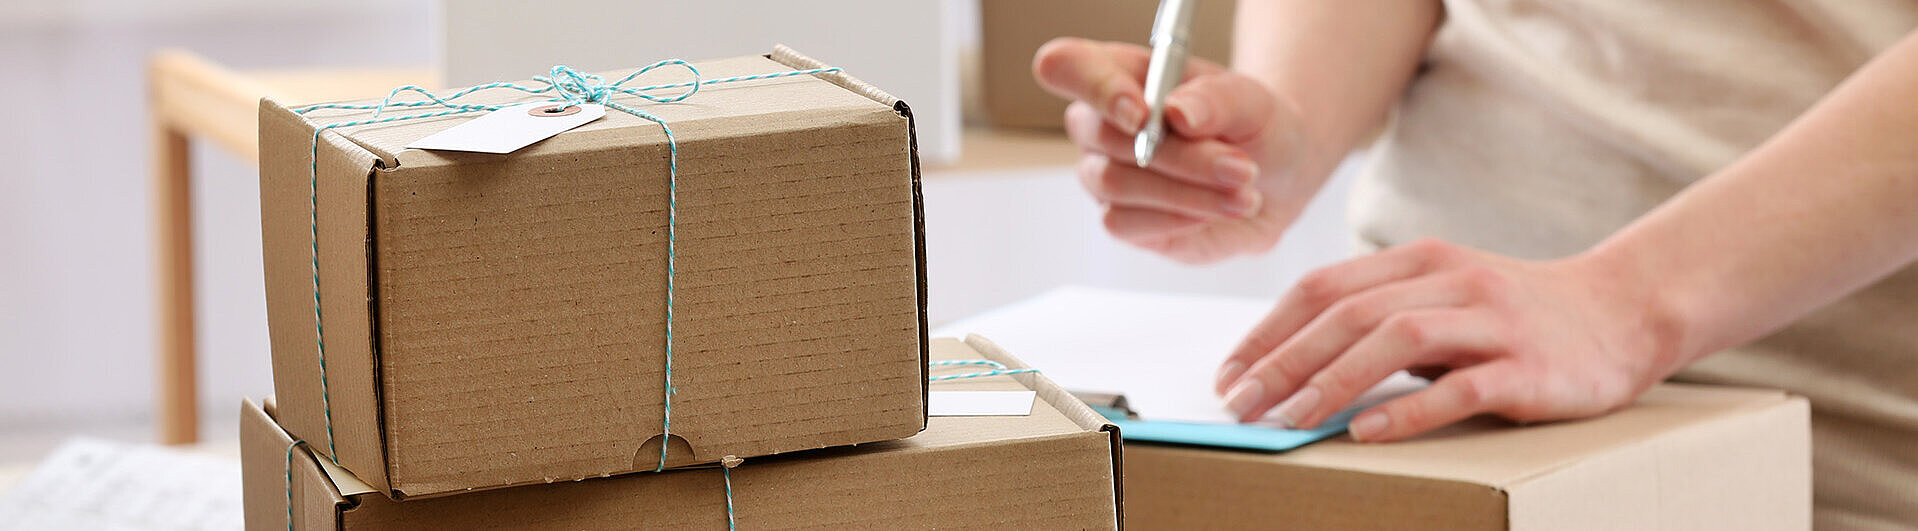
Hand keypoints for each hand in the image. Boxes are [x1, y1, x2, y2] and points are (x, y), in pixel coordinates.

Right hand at [1033, 38, 1308, 263]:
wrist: (1274, 177)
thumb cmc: (1252, 126)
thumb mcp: (1251, 100)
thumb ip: (1215, 100)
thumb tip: (1176, 113)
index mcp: (1119, 72)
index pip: (1066, 66)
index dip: (1096, 88)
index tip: (1143, 114)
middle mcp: (1100, 122)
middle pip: (1101, 133)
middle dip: (1178, 155)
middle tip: (1239, 167)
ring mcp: (1103, 172)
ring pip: (1115, 184)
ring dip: (1186, 192)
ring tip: (1242, 192)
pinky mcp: (1120, 219)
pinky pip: (1124, 225)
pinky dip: (1177, 220)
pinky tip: (1213, 212)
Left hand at [1212, 239, 1684, 441]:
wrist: (1624, 312)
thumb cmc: (1515, 315)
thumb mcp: (1441, 296)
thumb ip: (1379, 315)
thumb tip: (1292, 361)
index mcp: (1419, 260)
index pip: (1323, 287)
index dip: (1268, 331)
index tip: (1229, 374)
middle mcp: (1451, 280)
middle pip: (1347, 313)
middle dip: (1283, 361)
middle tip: (1240, 405)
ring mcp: (1491, 321)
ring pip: (1394, 341)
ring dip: (1331, 382)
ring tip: (1288, 420)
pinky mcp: (1528, 367)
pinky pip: (1458, 387)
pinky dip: (1405, 410)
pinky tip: (1363, 431)